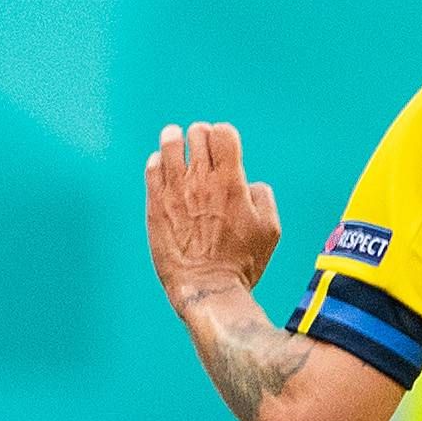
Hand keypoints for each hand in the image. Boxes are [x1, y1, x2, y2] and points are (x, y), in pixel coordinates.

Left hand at [145, 120, 280, 304]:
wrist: (207, 287)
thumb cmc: (241, 263)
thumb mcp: (270, 230)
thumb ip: (262, 197)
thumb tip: (249, 185)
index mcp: (231, 182)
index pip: (223, 133)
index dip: (224, 135)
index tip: (223, 146)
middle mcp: (202, 181)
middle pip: (197, 134)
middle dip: (200, 136)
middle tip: (200, 147)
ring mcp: (175, 191)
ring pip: (169, 144)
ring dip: (174, 139)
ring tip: (174, 141)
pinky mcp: (155, 205)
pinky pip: (151, 169)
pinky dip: (157, 162)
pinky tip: (161, 166)